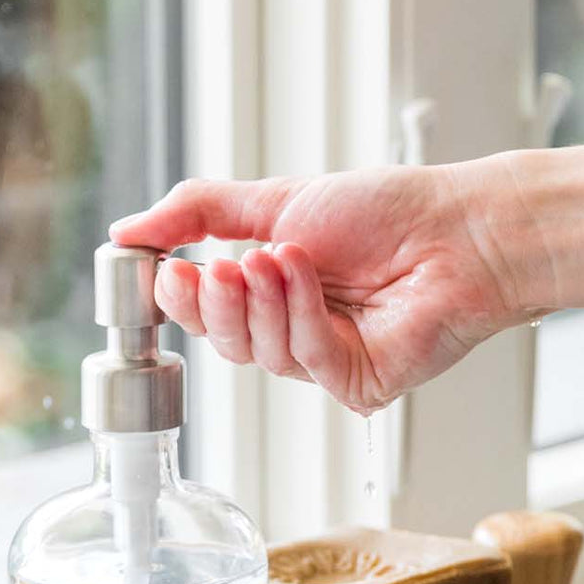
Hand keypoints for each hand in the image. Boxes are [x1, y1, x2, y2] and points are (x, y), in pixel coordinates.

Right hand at [109, 165, 536, 412]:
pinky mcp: (360, 383)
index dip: (183, 298)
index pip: (211, 315)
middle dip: (218, 304)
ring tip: (279, 256)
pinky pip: (306, 359)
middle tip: (220, 266)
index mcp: (277, 295)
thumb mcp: (277, 200)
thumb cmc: (387, 212)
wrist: (455, 228)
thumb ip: (200, 213)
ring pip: (262, 354)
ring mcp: (329, 361)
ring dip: (263, 300)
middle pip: (228, 344)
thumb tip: (128, 231)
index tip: (166, 268)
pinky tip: (306, 273)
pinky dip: (299, 312)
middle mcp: (299, 332)